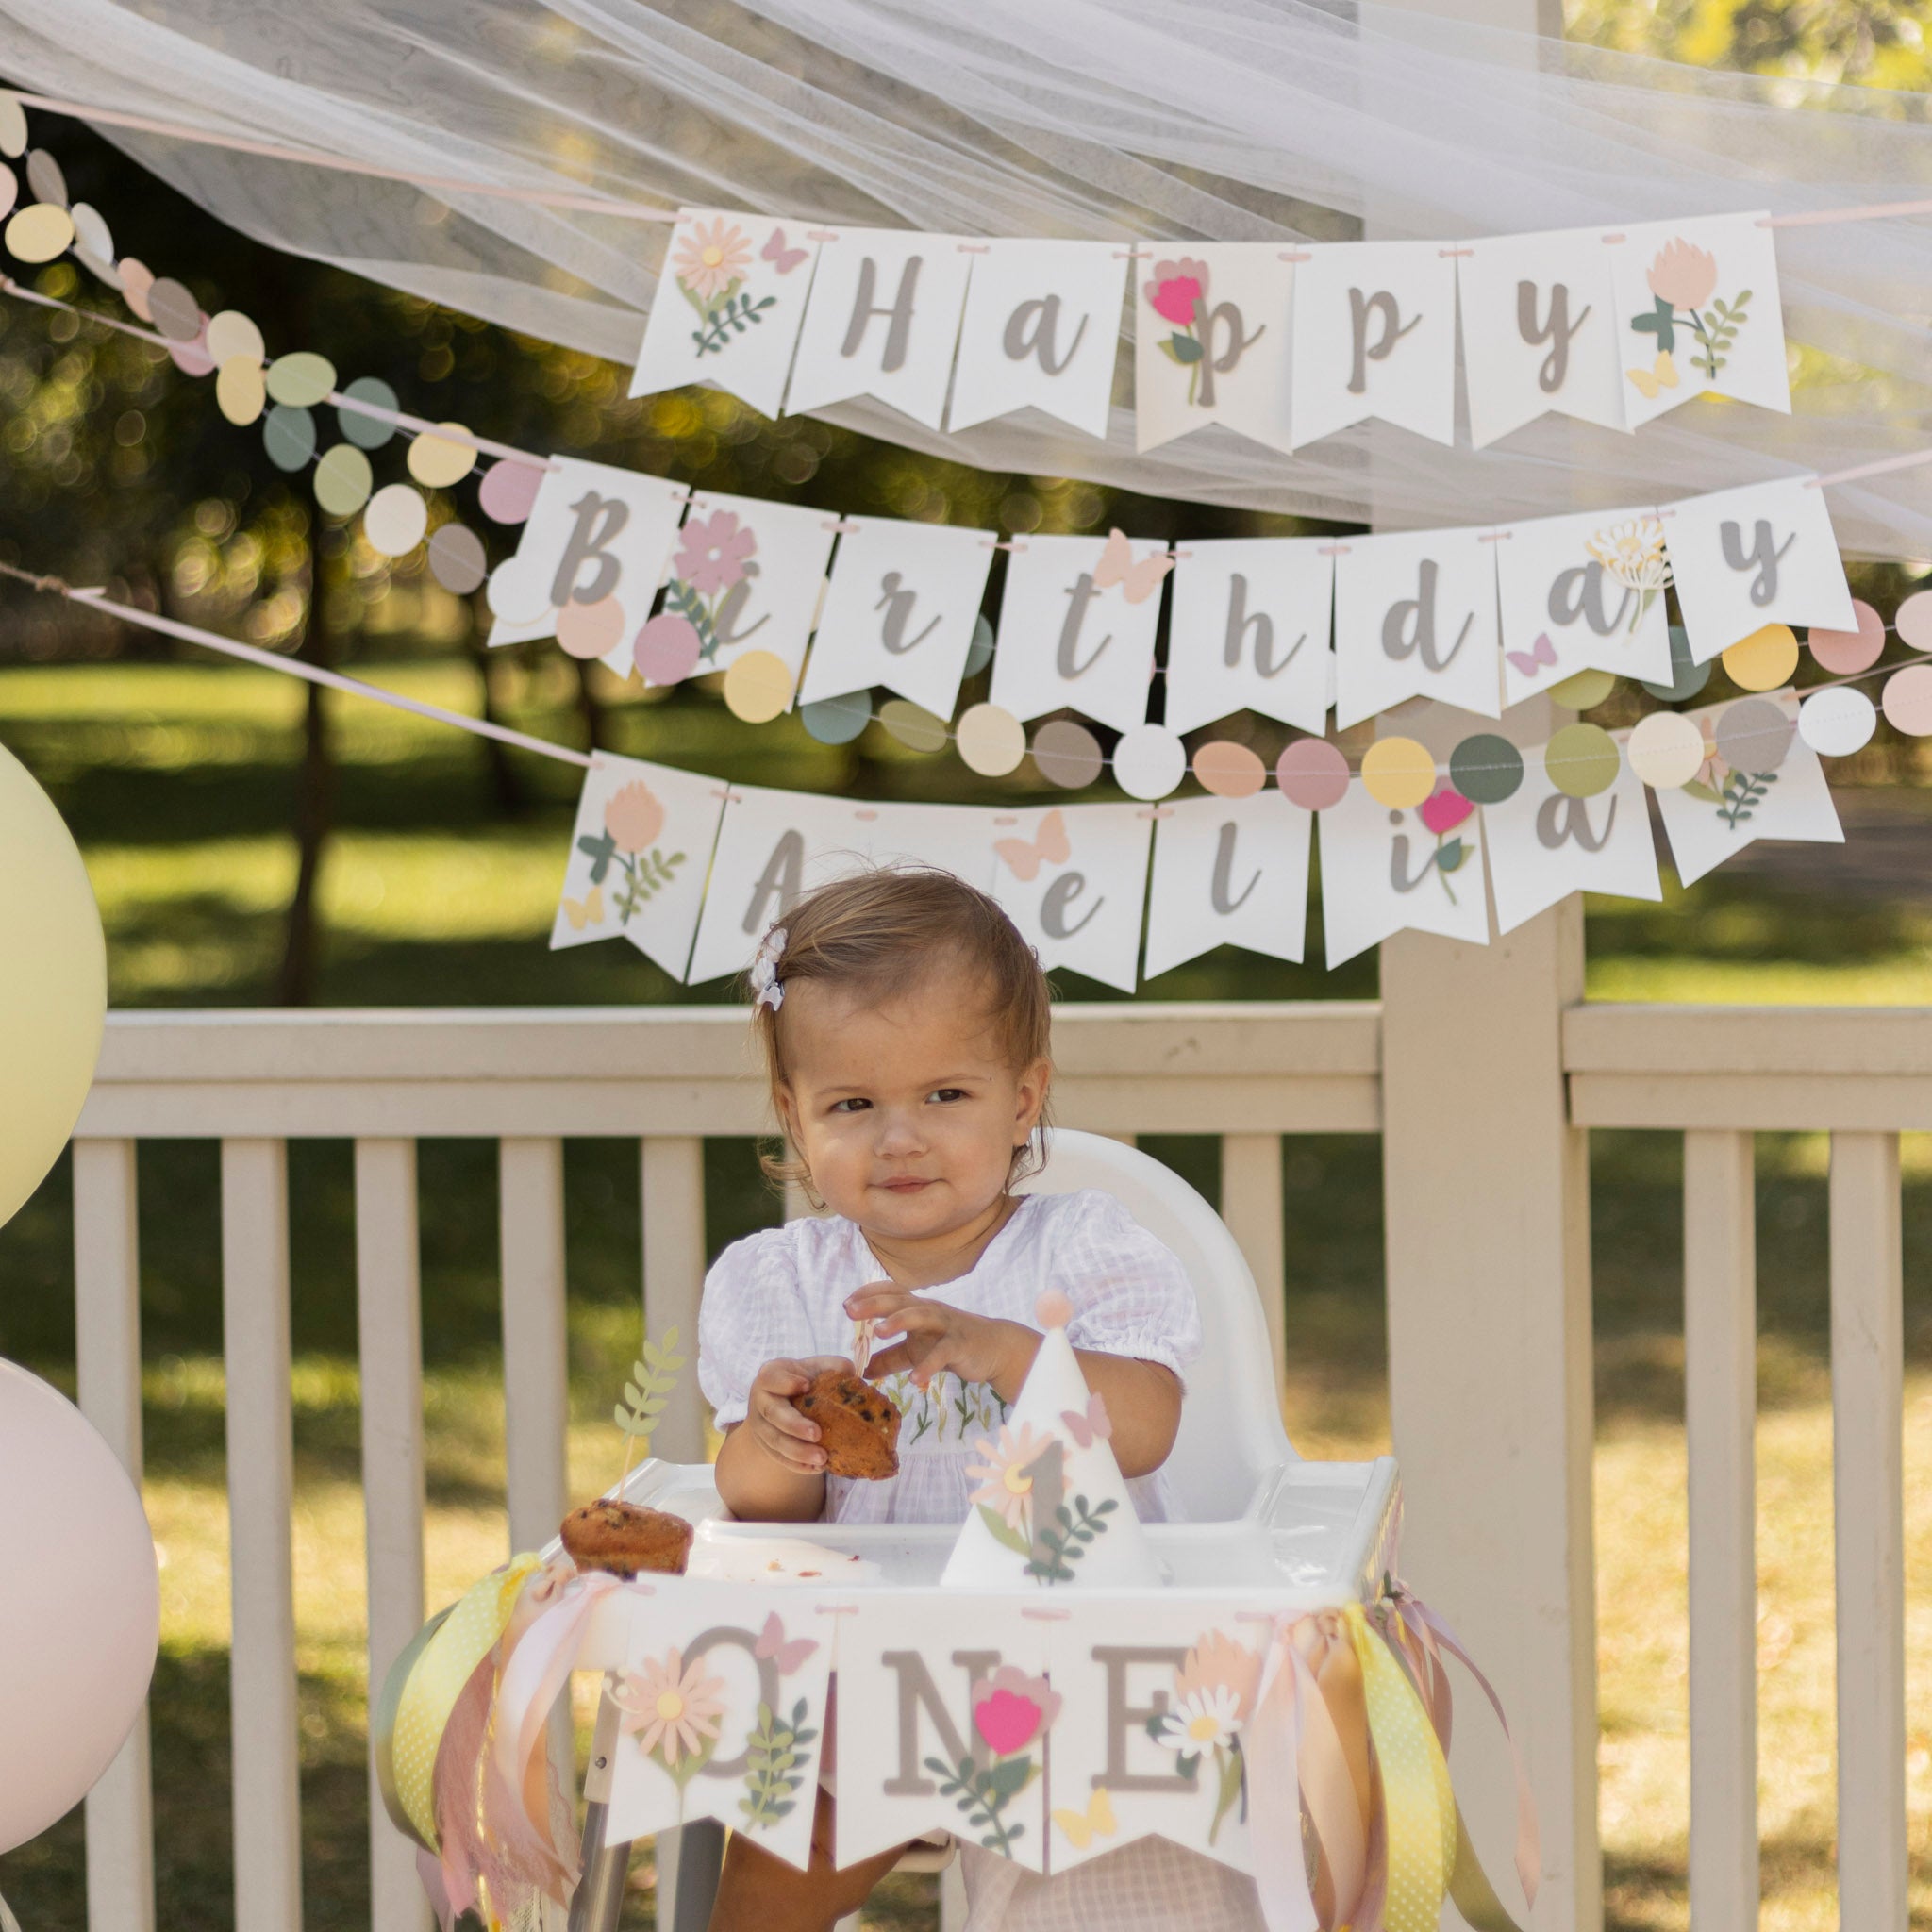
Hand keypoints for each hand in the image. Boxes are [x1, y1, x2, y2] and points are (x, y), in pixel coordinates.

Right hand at [744, 1355, 853, 1474]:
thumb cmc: (803, 1380)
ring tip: (823, 1458)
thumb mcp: (814, 1368)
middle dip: (794, 1425)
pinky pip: (780, 1459)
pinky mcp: (767, 1447)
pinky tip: (817, 1468)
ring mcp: (761, 1426)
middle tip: (817, 1434)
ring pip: (776, 1441)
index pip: (771, 1377)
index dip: (786, 1382)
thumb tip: (850, 1372)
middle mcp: (760, 1401)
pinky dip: (798, 1465)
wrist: (781, 1402)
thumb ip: (832, 1366)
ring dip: (798, 1452)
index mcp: (770, 1376)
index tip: (806, 1385)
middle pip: (773, 1414)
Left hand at [845, 1282, 1038, 1397]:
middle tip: (850, 1311)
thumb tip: (862, 1371)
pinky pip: (943, 1353)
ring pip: (921, 1316)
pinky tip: (915, 1380)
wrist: (994, 1349)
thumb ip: (890, 1359)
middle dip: (874, 1303)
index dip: (868, 1294)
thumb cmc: (950, 1345)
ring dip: (899, 1321)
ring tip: (879, 1332)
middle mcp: (929, 1310)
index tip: (847, 1303)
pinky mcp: (960, 1345)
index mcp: (917, 1308)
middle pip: (900, 1301)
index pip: (890, 1292)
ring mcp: (946, 1325)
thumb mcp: (916, 1351)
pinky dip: (928, 1365)